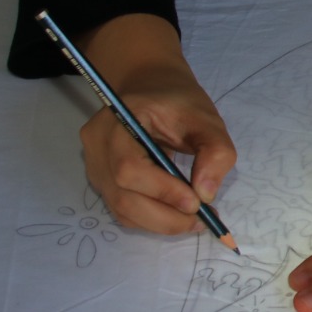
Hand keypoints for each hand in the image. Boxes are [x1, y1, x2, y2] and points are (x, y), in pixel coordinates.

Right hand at [77, 14, 236, 234]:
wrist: (152, 89)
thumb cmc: (178, 102)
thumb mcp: (206, 119)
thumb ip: (215, 152)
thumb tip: (206, 194)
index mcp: (117, 123)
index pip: (128, 168)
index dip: (162, 191)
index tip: (196, 203)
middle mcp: (98, 148)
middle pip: (122, 197)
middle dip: (165, 216)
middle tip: (202, 220)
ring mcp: (96, 166)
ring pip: (122, 209)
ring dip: (161, 222)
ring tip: (195, 219)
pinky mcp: (104, 181)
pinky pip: (124, 209)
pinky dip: (152, 219)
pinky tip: (177, 213)